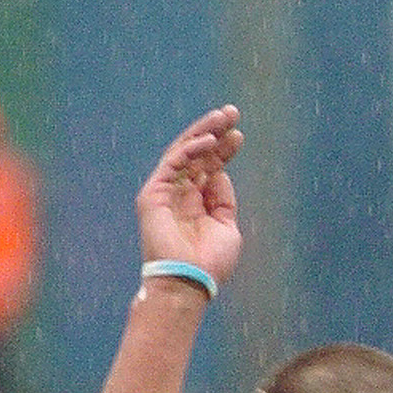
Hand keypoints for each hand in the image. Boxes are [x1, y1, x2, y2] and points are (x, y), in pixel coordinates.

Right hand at [136, 106, 244, 287]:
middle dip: (214, 132)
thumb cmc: (210, 261)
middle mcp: (181, 192)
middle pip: (198, 154)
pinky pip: (173, 163)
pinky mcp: (153, 192)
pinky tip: (209, 140)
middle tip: (232, 111)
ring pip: (184, 152)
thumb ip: (223, 200)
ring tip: (223, 117)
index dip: (224, 149)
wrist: (189, 280)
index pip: (211, 167)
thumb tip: (221, 173)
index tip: (239, 134)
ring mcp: (166, 191)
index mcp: (198, 201)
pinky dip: (190, 149)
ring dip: (204, 132)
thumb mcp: (226, 227)